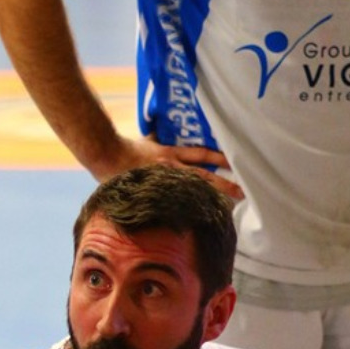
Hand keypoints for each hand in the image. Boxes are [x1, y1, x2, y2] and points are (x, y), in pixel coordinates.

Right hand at [95, 134, 244, 202]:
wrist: (106, 154)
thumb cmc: (125, 149)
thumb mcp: (148, 141)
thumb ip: (160, 140)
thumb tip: (164, 129)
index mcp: (171, 154)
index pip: (201, 155)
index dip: (219, 158)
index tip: (235, 163)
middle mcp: (171, 168)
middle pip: (204, 177)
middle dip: (224, 184)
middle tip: (243, 192)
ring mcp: (164, 183)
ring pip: (193, 192)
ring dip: (211, 199)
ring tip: (229, 207)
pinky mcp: (155, 194)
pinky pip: (176, 204)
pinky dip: (189, 211)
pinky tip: (201, 219)